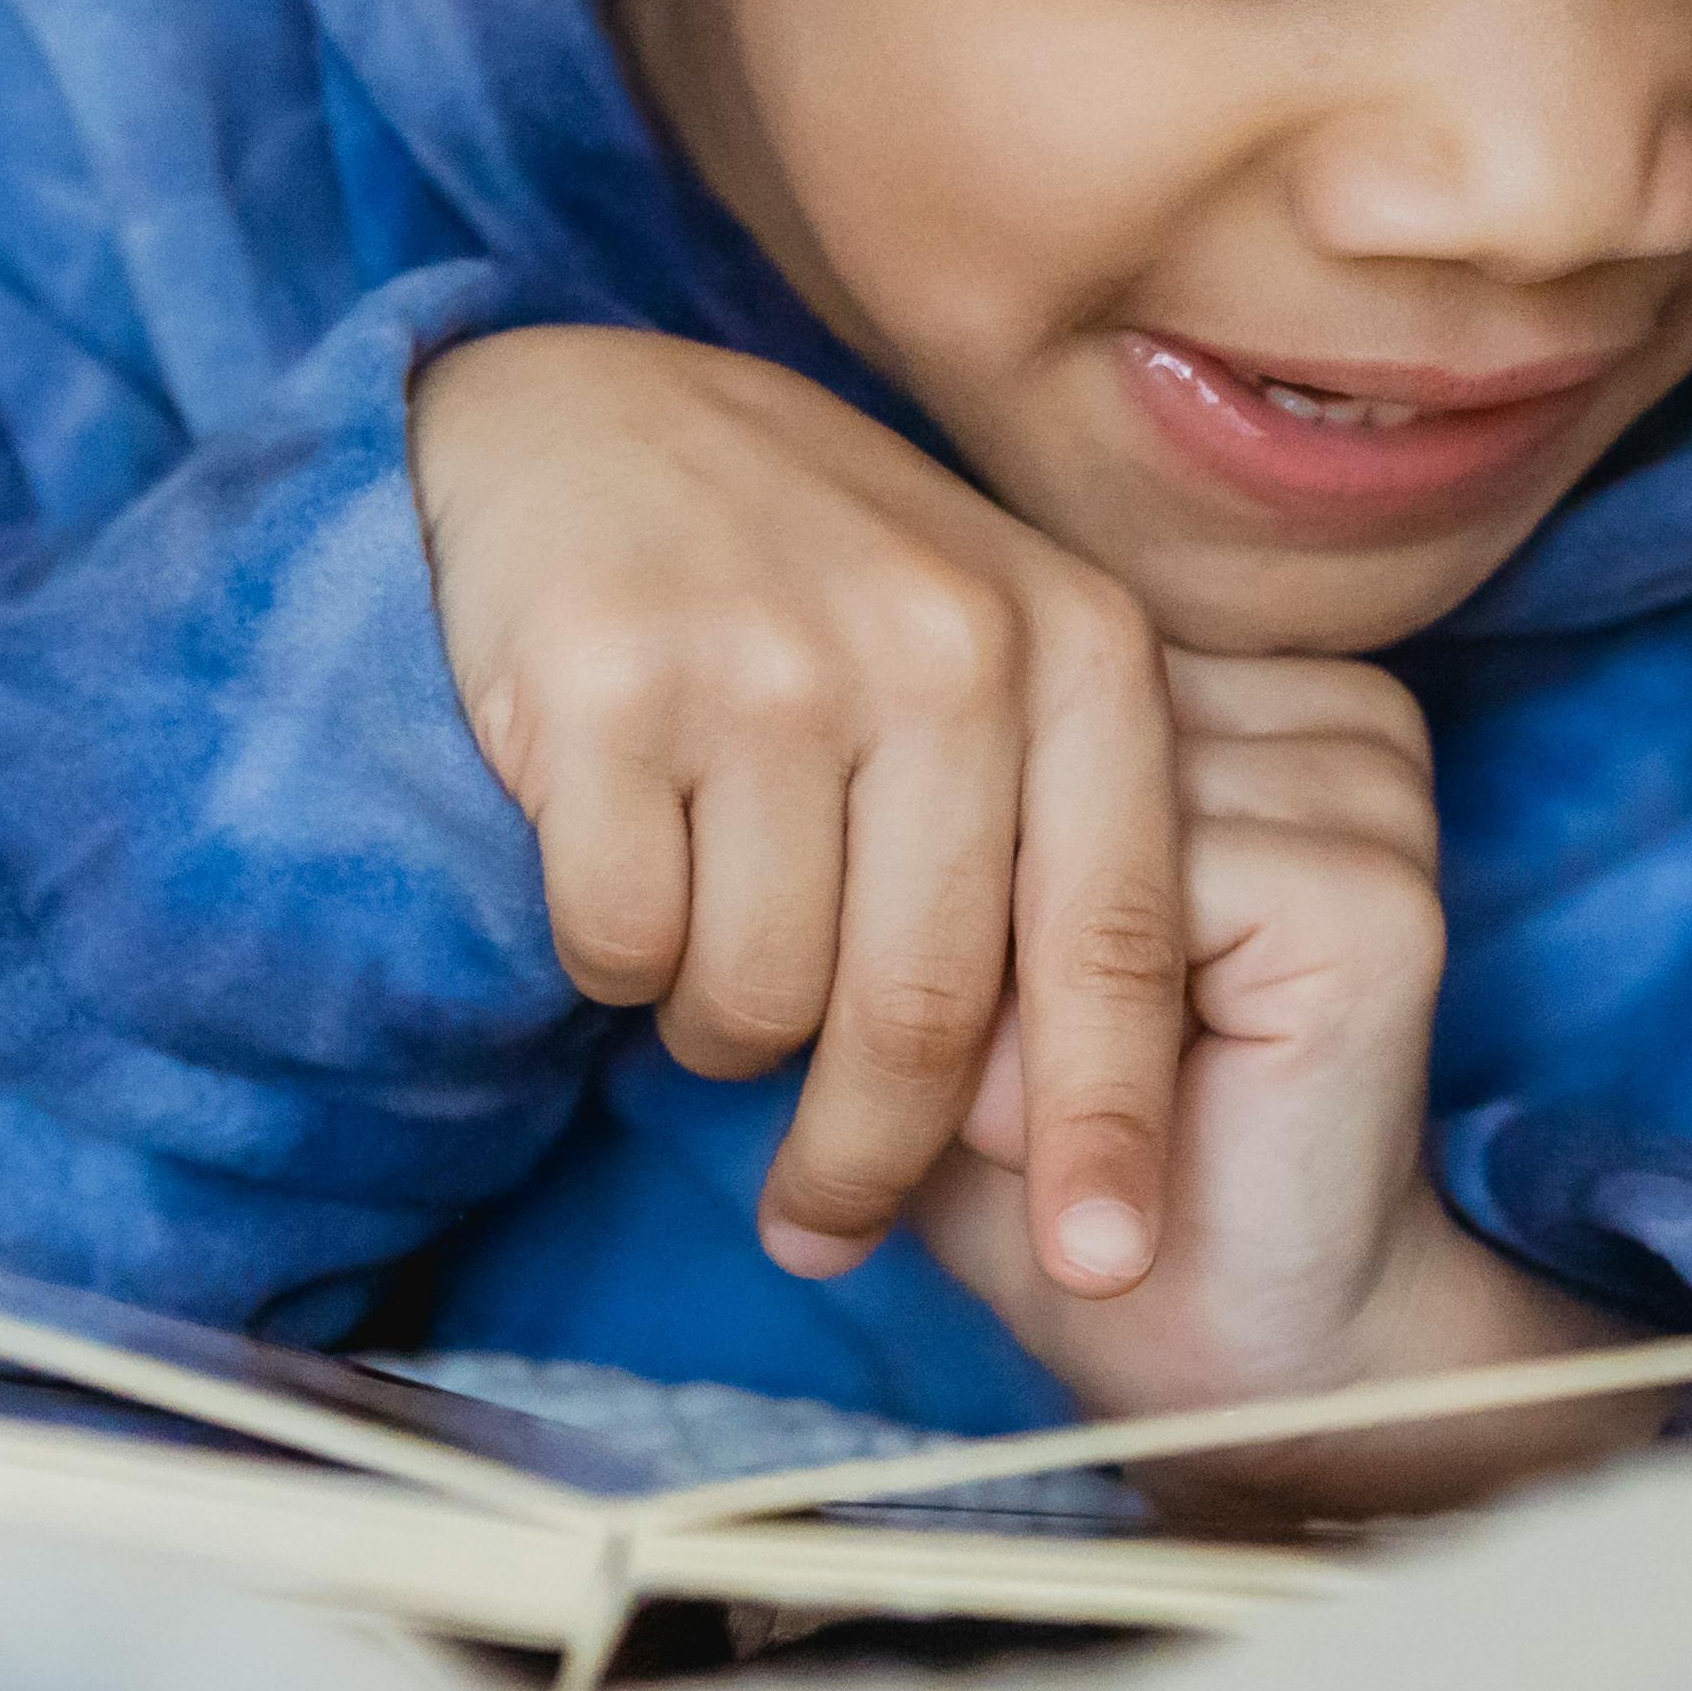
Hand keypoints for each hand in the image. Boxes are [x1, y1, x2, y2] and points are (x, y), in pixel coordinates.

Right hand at [409, 324, 1182, 1287]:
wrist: (579, 420)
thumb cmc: (806, 572)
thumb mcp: (982, 646)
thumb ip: (1054, 827)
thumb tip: (1065, 1105)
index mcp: (1073, 640)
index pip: (1112, 936)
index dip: (1109, 1126)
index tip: (1107, 1270)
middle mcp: (942, 642)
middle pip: (925, 1010)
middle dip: (872, 1158)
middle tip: (823, 1224)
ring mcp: (772, 661)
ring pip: (760, 998)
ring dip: (726, 1034)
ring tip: (716, 957)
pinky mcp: (607, 687)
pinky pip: (623, 942)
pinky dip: (618, 959)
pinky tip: (624, 872)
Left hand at [912, 651, 1645, 1521]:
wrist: (1223, 1343)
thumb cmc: (1066, 1152)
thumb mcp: (960, 952)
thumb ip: (916, 824)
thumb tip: (790, 753)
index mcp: (1243, 684)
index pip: (1023, 680)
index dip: (924, 835)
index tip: (846, 965)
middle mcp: (1327, 708)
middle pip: (1051, 733)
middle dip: (949, 909)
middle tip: (917, 1085)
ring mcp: (1369, 791)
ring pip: (1086, 817)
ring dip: (1001, 980)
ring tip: (1005, 1116)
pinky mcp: (1373, 900)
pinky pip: (1144, 904)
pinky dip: (1064, 1029)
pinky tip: (1071, 1129)